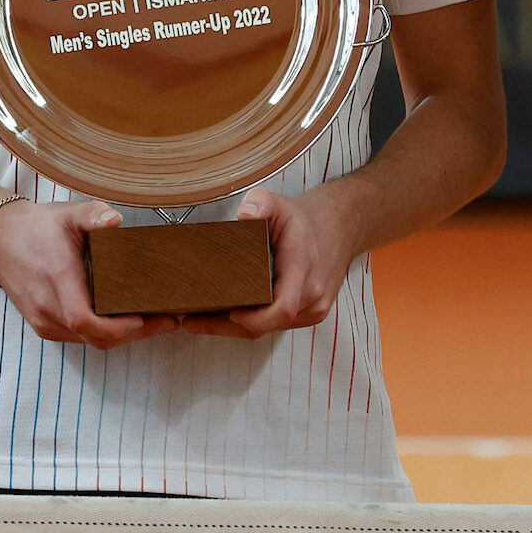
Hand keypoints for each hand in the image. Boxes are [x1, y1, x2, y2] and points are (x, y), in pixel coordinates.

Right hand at [0, 199, 178, 349]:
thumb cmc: (38, 227)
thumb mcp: (68, 214)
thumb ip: (93, 215)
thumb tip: (115, 220)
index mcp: (58, 281)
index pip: (86, 320)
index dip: (118, 327)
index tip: (146, 318)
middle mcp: (49, 308)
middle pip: (95, 337)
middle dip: (135, 334)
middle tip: (168, 321)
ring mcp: (44, 320)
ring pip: (88, 341)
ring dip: (121, 336)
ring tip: (154, 321)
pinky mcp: (43, 324)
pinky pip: (78, 337)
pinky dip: (103, 334)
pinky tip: (125, 321)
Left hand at [178, 188, 357, 338]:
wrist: (339, 227)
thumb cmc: (305, 220)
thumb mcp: (281, 203)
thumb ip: (261, 203)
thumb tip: (244, 214)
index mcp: (303, 268)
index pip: (282, 307)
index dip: (253, 318)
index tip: (227, 312)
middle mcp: (312, 294)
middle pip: (268, 325)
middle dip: (228, 327)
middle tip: (191, 321)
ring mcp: (314, 308)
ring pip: (271, 329)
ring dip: (237, 328)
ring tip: (200, 320)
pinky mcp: (311, 313)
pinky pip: (278, 326)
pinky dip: (253, 323)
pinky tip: (228, 316)